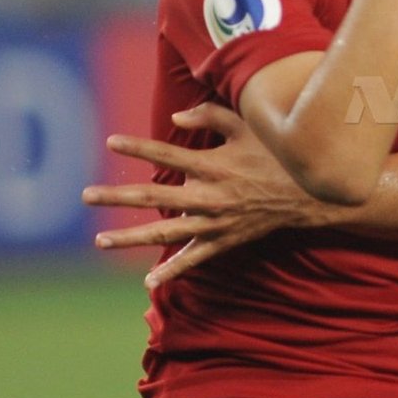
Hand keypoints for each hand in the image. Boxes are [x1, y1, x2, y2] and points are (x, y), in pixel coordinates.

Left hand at [81, 103, 324, 287]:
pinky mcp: (224, 240)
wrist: (312, 194)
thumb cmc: (279, 153)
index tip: (110, 142)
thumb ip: (210, 116)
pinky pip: (194, 258)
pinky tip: (149, 281)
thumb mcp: (249, 126)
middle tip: (85, 196)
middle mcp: (209, 196)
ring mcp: (215, 222)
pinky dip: (172, 270)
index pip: (166, 154)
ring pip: (165, 232)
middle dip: (116, 196)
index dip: (137, 147)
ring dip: (131, 237)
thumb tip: (174, 119)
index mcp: (213, 165)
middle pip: (153, 196)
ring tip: (100, 241)